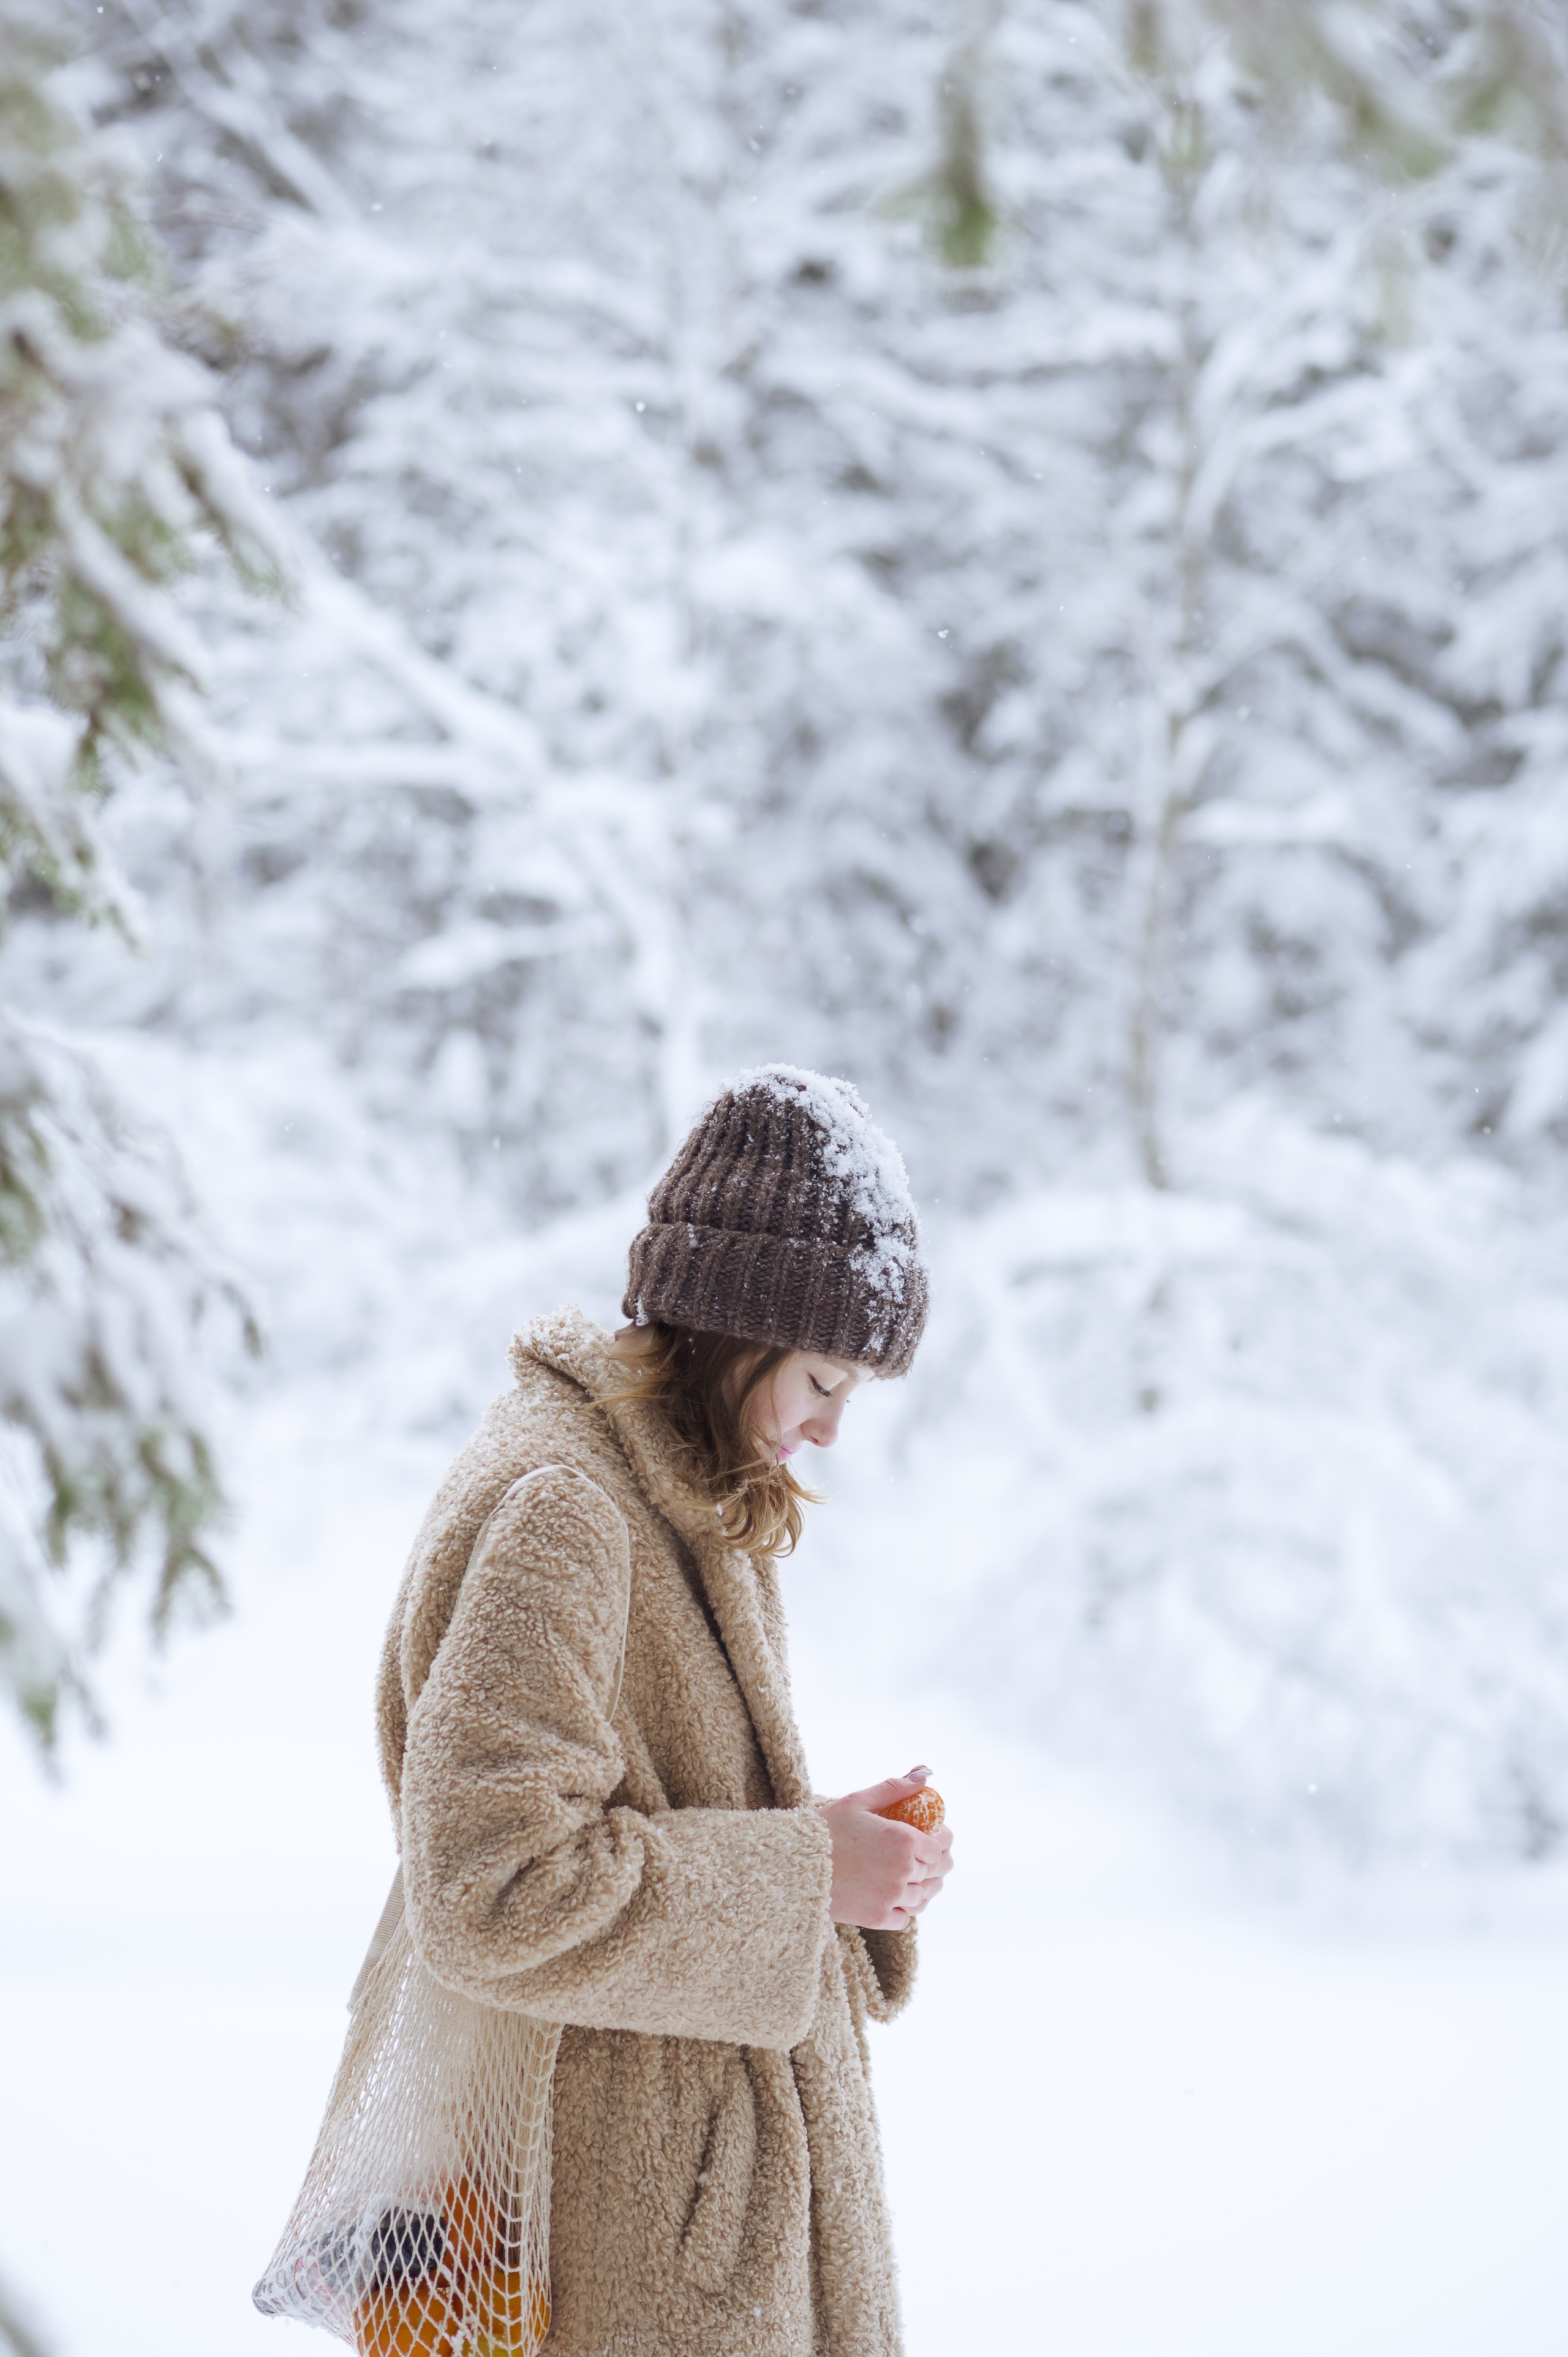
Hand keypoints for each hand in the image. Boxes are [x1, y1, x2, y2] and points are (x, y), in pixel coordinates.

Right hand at [817, 1767, 953, 1930]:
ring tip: (909, 1881)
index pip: (939, 1847)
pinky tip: (895, 1899)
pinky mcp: (878, 1918)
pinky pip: (905, 1918)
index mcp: (903, 1839)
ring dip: (920, 1889)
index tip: (930, 1841)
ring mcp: (892, 1897)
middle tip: (922, 1862)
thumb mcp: (858, 1801)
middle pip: (935, 1873)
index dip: (937, 1844)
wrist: (795, 1866)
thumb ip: (894, 1789)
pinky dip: (904, 1910)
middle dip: (933, 1866)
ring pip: (922, 1897)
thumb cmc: (826, 1829)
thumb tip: (923, 1775)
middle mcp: (903, 1870)